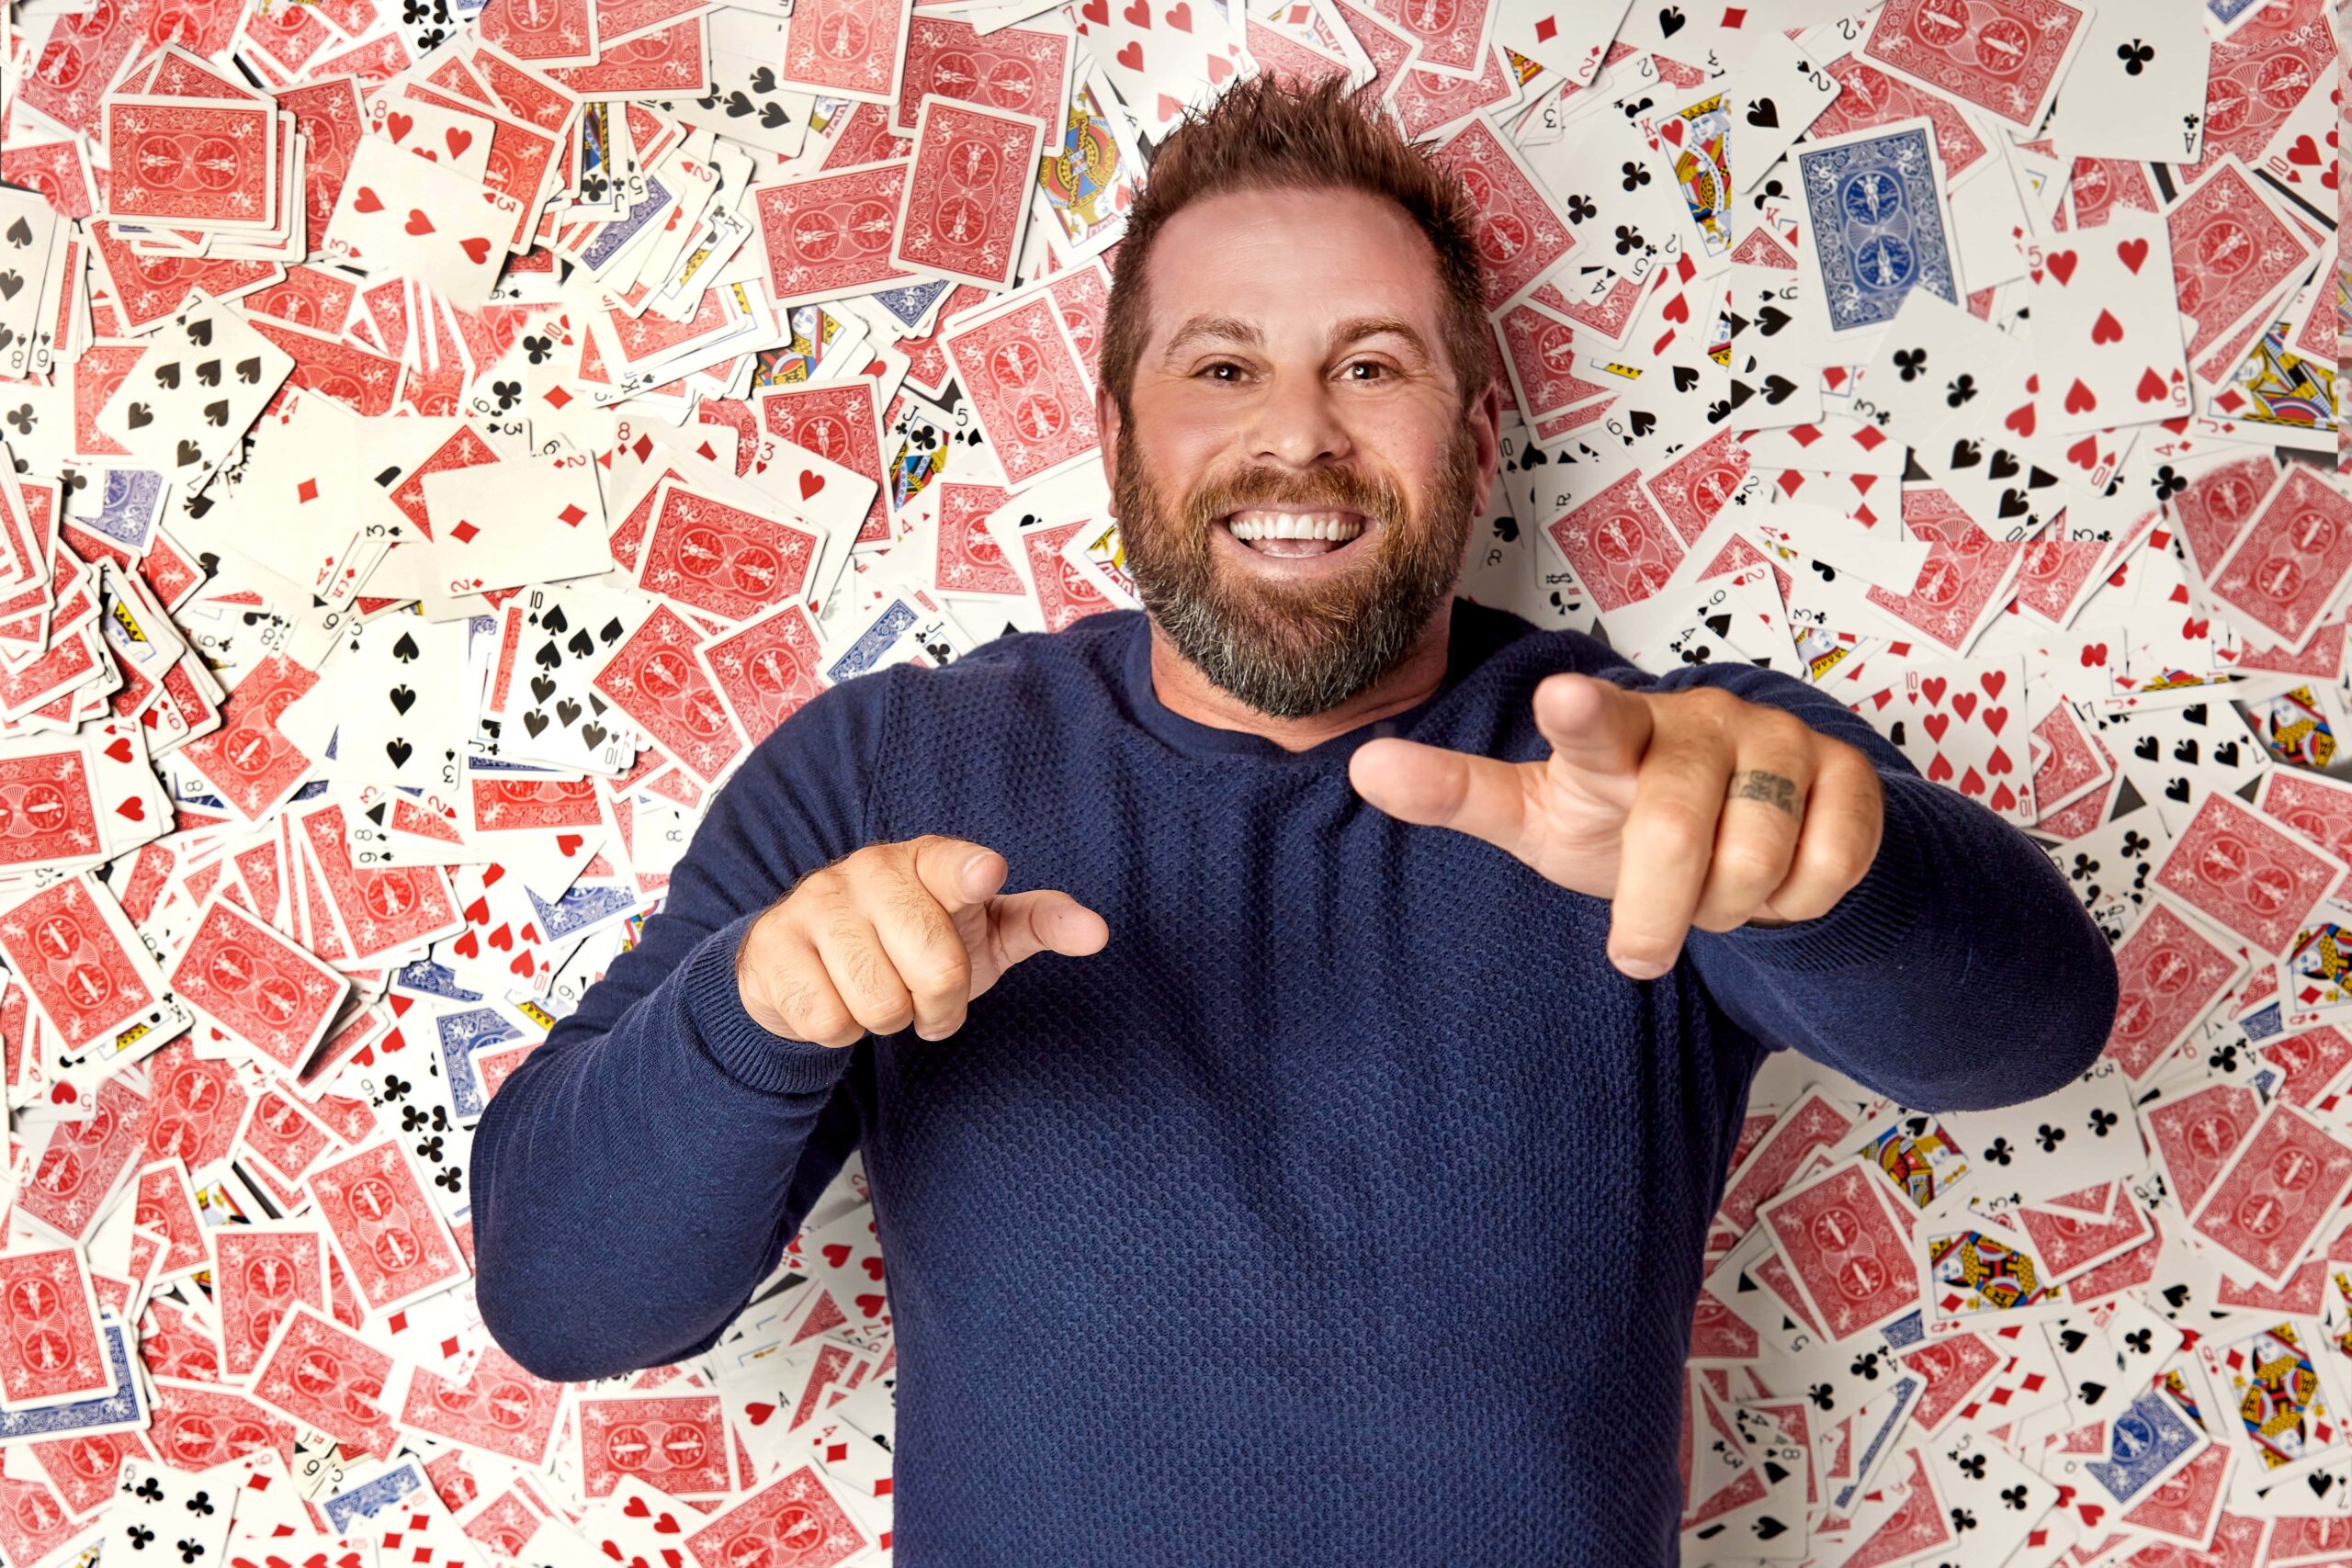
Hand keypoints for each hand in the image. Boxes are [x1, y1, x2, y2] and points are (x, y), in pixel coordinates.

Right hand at [736, 835, 1109, 1045]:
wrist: (805, 958)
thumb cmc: (912, 940)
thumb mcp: (981, 931)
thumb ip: (1039, 923)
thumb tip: (1098, 931)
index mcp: (926, 860)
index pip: (953, 864)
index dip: (970, 874)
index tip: (987, 876)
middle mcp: (869, 871)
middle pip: (934, 969)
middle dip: (940, 1005)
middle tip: (926, 996)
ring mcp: (816, 906)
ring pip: (880, 1004)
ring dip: (890, 1020)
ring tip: (881, 995)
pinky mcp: (774, 949)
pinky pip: (829, 1022)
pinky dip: (841, 1030)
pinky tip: (836, 999)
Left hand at [1348, 673, 1884, 979]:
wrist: (1738, 830)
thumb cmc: (1619, 815)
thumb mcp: (1537, 814)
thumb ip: (1459, 792)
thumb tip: (1361, 766)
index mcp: (1614, 733)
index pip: (1593, 723)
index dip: (1579, 715)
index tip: (1561, 700)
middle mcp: (1699, 723)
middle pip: (1675, 836)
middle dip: (1656, 913)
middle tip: (1641, 944)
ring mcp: (1780, 742)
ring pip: (1757, 862)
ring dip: (1728, 907)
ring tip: (1711, 889)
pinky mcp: (1850, 776)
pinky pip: (1826, 870)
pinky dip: (1795, 902)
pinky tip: (1776, 878)